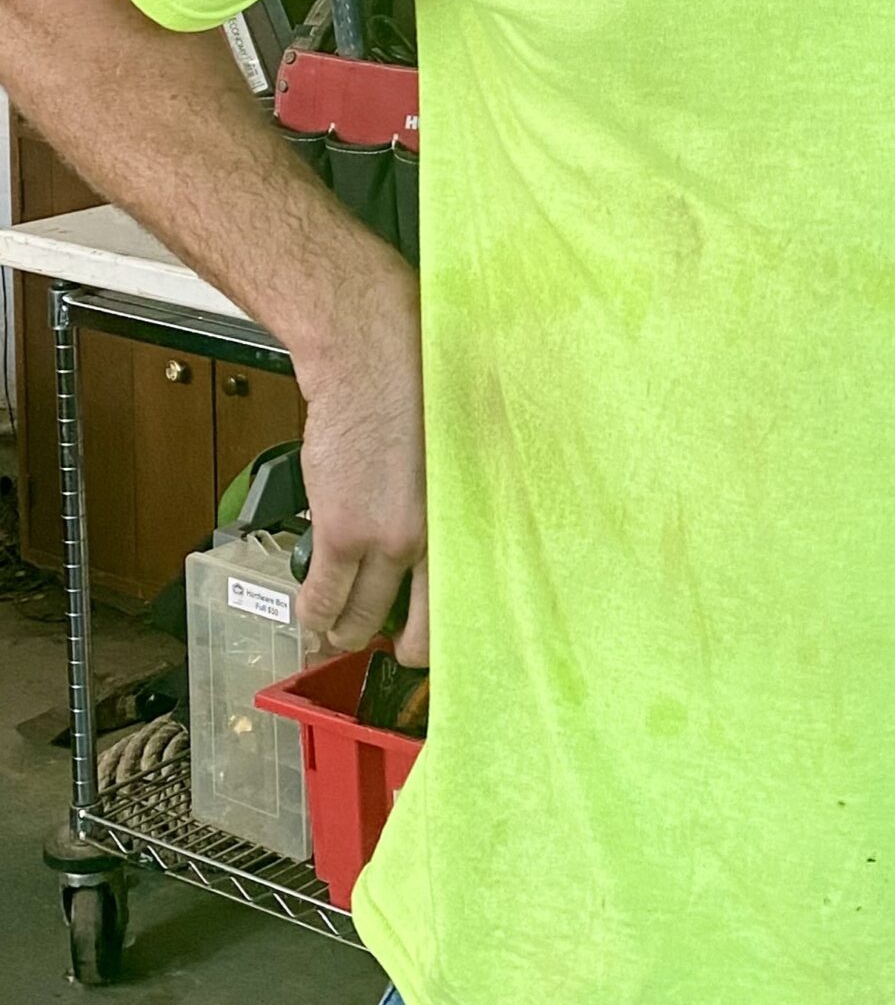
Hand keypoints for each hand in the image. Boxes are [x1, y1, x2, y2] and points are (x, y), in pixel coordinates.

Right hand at [294, 262, 429, 666]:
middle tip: (386, 641)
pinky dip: (313, 614)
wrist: (372, 359)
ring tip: (341, 631)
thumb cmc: (422, 390)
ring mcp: (387, 542)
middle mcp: (436, 540)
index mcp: (472, 520)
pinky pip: (321, 598)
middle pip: (416, 632)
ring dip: (345, 632)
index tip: (432, 641)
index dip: (444, 635)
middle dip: (396, 645)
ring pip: (358, 620)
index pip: (467, 607)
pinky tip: (312, 616)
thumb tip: (450, 542)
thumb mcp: (462, 457)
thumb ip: (457, 506)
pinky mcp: (342, 533)